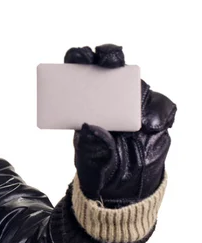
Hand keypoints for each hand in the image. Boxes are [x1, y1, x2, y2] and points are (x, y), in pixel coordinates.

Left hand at [65, 44, 175, 206]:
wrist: (123, 186)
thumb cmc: (99, 164)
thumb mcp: (90, 158)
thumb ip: (90, 145)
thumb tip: (90, 127)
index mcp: (85, 98)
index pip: (80, 68)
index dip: (79, 56)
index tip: (80, 57)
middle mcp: (109, 93)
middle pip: (111, 63)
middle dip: (110, 56)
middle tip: (109, 63)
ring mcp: (134, 102)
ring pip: (139, 83)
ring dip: (138, 90)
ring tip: (135, 116)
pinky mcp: (155, 114)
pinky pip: (162, 105)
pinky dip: (160, 112)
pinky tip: (152, 127)